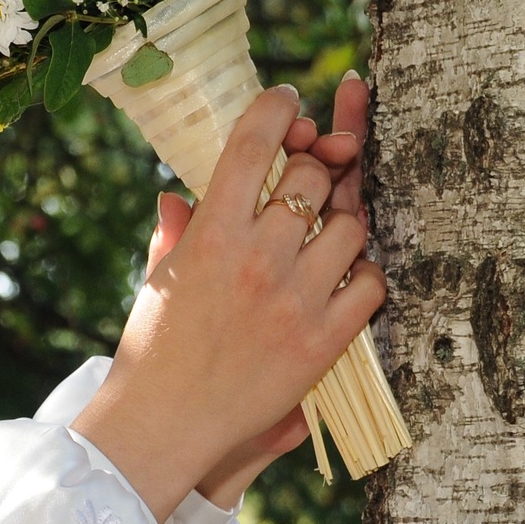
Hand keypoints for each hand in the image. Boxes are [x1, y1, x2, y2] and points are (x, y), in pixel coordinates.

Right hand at [70, 84, 385, 521]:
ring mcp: (295, 298)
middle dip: (312, 169)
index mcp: (210, 233)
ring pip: (351, 225)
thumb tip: (178, 197)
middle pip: (311, 177)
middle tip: (305, 183)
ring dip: (343, 223)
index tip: (287, 100)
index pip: (252, 143)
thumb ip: (176, 232)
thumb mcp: (158, 279)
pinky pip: (371, 283)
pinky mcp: (324, 341)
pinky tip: (342, 281)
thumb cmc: (152, 349)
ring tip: (324, 238)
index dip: (275, 107)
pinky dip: (364, 275)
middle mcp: (257, 257)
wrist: (163, 423)